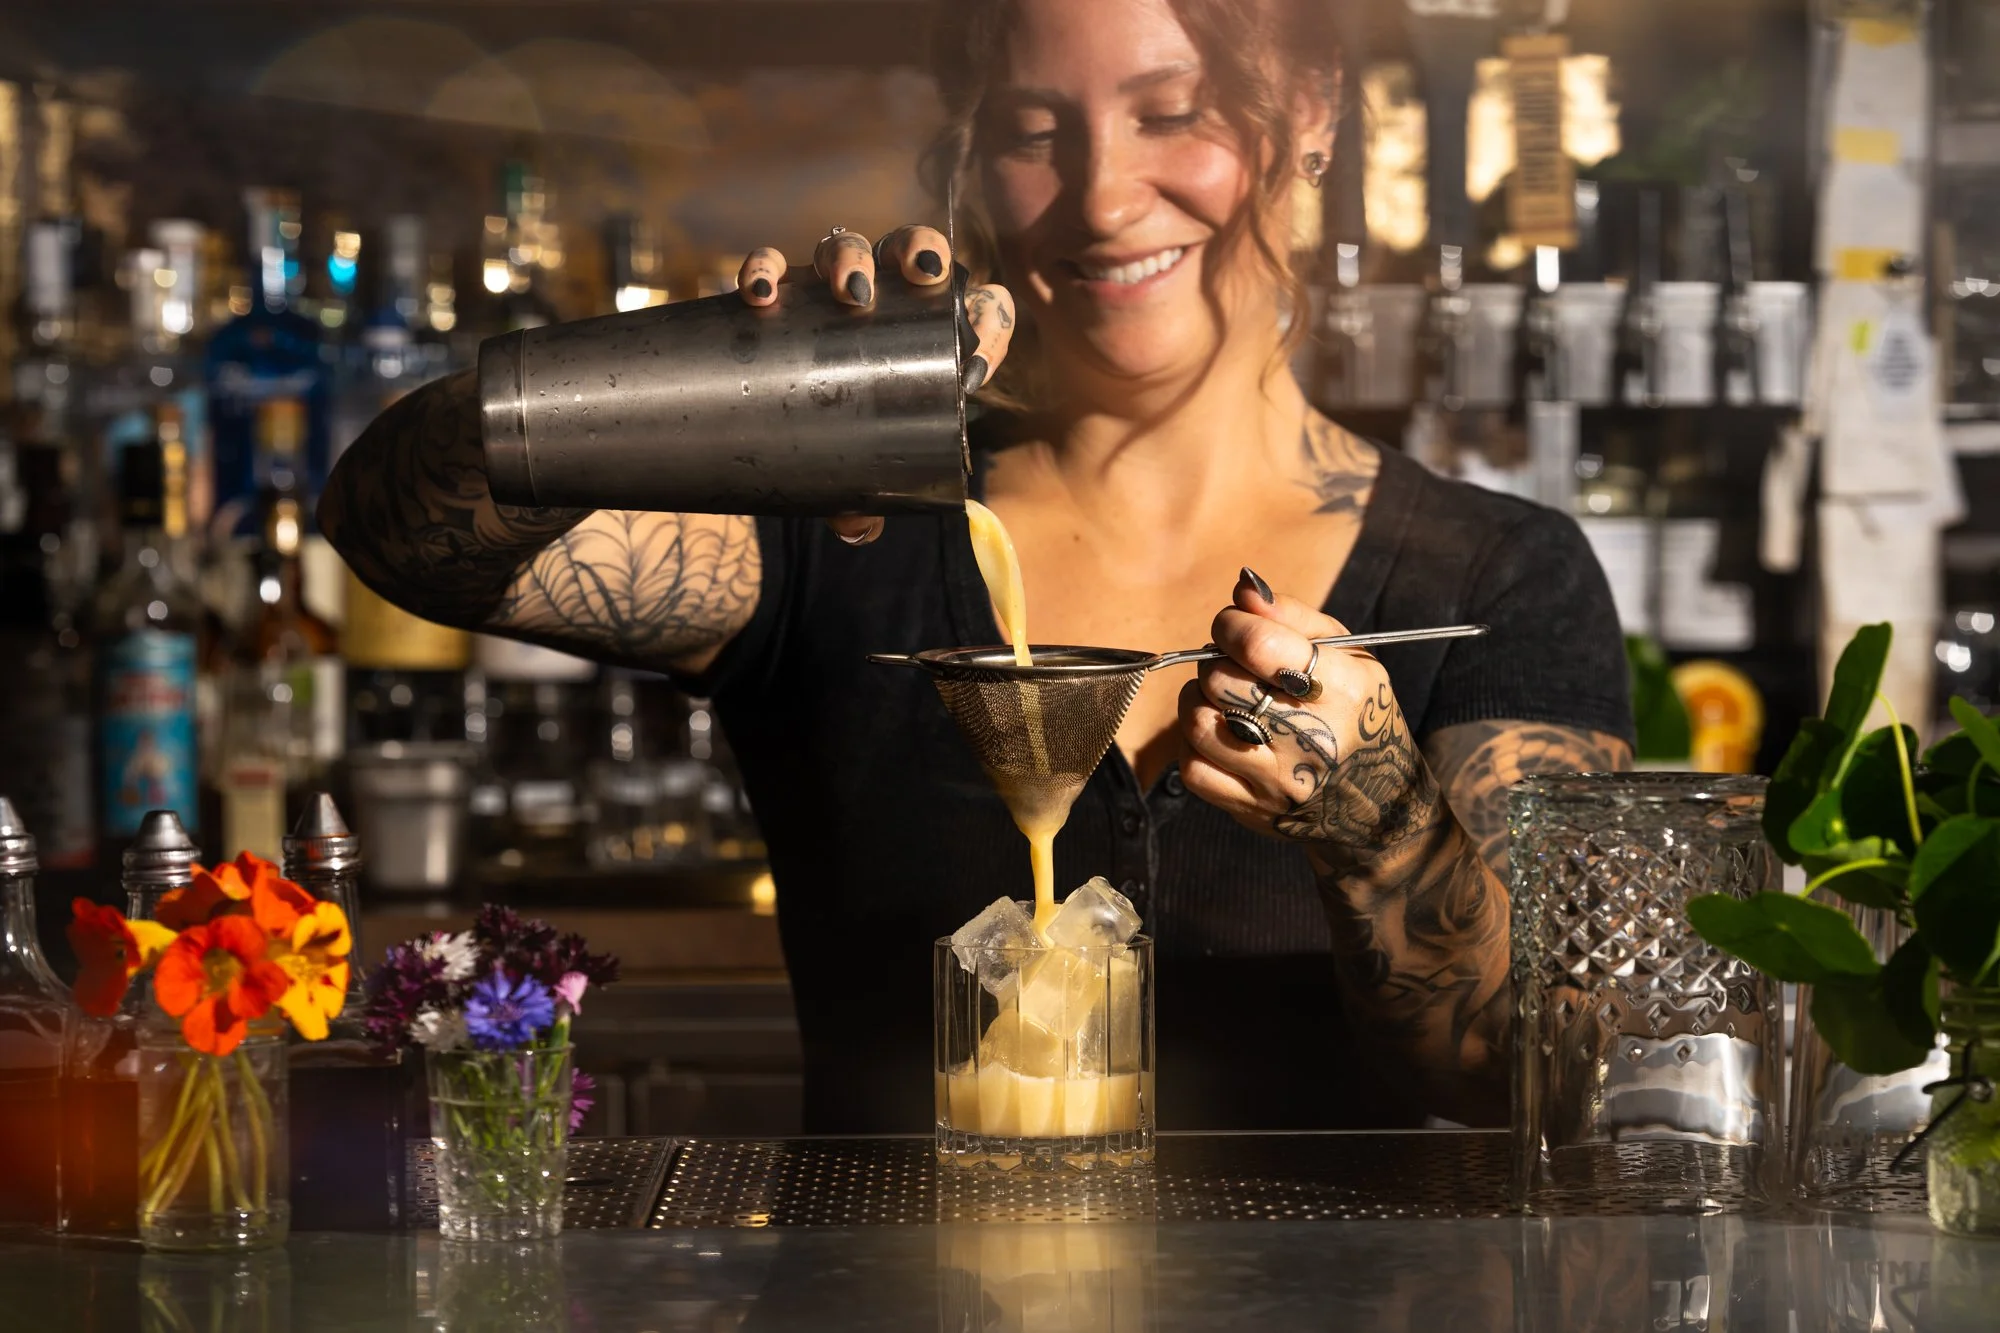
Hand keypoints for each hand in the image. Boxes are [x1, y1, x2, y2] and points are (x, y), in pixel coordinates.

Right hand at [735, 226, 1016, 546]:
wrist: (776, 419)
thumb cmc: (845, 436)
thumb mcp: (863, 466)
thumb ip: (866, 493)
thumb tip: (858, 528)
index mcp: (929, 330)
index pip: (981, 307)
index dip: (990, 324)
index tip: (975, 370)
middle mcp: (886, 296)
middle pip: (916, 250)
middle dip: (920, 254)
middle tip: (919, 283)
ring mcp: (831, 286)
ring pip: (847, 246)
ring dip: (851, 259)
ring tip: (850, 291)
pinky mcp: (779, 290)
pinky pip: (770, 264)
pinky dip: (764, 269)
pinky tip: (760, 294)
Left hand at [1178, 570, 1443, 862]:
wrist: (1381, 804)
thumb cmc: (1357, 713)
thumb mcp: (1349, 656)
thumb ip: (1293, 616)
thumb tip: (1243, 588)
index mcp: (1343, 689)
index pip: (1258, 644)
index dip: (1231, 624)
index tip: (1233, 626)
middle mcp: (1312, 738)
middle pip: (1222, 681)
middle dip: (1216, 661)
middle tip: (1232, 664)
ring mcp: (1279, 779)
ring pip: (1198, 724)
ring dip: (1198, 699)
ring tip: (1221, 696)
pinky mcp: (1253, 809)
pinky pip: (1193, 768)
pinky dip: (1193, 743)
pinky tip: (1217, 732)